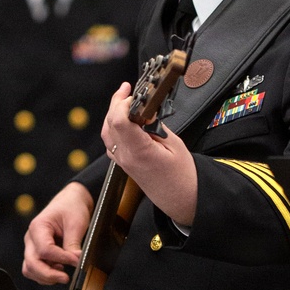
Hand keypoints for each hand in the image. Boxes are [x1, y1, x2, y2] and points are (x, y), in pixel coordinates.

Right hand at [22, 183, 93, 284]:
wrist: (71, 201)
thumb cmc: (72, 207)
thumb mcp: (76, 223)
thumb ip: (73, 244)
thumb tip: (76, 262)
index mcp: (38, 227)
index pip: (45, 250)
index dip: (61, 258)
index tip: (76, 260)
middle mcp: (31, 238)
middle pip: (31, 264)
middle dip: (48, 274)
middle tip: (66, 278)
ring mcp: (32, 246)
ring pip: (30, 269)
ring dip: (45, 277)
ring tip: (63, 275)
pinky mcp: (37, 253)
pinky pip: (36, 269)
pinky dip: (46, 274)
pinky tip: (60, 270)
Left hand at [101, 83, 198, 227]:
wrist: (182, 200)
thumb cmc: (182, 176)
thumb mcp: (176, 144)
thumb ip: (156, 126)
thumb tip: (144, 112)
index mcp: (140, 152)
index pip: (119, 121)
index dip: (122, 103)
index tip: (133, 94)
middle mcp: (126, 157)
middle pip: (109, 123)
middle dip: (116, 102)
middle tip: (126, 90)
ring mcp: (122, 162)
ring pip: (106, 132)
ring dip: (113, 113)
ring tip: (125, 101)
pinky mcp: (123, 164)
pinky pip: (111, 142)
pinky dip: (114, 126)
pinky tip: (125, 120)